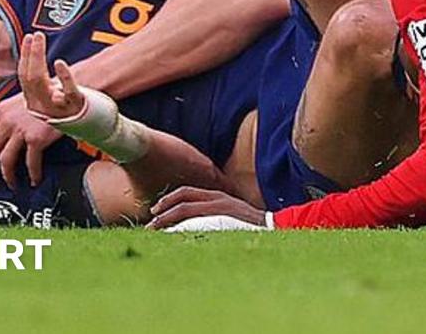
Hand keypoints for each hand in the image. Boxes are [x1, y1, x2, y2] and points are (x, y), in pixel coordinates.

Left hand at [0, 93, 61, 189]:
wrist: (66, 93)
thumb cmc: (47, 98)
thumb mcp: (21, 103)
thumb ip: (11, 118)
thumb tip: (5, 138)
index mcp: (1, 112)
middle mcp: (7, 121)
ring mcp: (21, 130)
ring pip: (5, 161)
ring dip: (8, 176)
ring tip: (12, 185)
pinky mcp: (37, 138)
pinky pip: (31, 162)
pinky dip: (33, 174)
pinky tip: (35, 180)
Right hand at [18, 32, 85, 119]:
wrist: (91, 127)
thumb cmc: (69, 110)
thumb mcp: (49, 99)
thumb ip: (39, 84)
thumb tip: (31, 58)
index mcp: (34, 102)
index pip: (24, 76)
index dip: (25, 56)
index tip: (28, 38)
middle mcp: (41, 106)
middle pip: (29, 77)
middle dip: (30, 53)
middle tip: (34, 35)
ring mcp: (56, 107)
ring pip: (39, 81)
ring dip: (37, 56)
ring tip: (39, 38)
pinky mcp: (74, 105)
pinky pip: (66, 91)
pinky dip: (63, 76)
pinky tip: (59, 63)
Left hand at [146, 187, 267, 229]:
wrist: (275, 227)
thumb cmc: (253, 227)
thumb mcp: (233, 219)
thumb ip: (217, 219)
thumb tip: (198, 229)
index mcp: (218, 197)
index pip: (189, 192)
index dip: (170, 200)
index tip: (157, 211)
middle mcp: (217, 196)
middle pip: (184, 194)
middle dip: (164, 205)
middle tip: (151, 219)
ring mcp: (219, 204)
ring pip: (185, 205)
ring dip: (167, 216)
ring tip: (153, 227)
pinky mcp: (221, 212)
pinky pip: (195, 215)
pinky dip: (179, 222)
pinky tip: (170, 233)